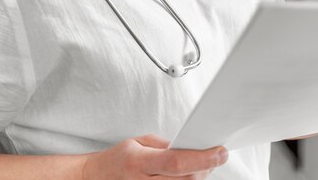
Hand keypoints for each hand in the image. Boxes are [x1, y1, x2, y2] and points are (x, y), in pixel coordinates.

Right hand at [82, 134, 227, 178]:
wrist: (97, 179)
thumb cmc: (118, 159)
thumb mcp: (138, 142)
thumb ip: (163, 145)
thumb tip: (188, 147)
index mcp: (139, 162)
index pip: (177, 162)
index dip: (202, 158)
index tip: (220, 151)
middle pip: (186, 179)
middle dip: (206, 167)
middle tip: (216, 155)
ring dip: (199, 177)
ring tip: (204, 165)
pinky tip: (191, 175)